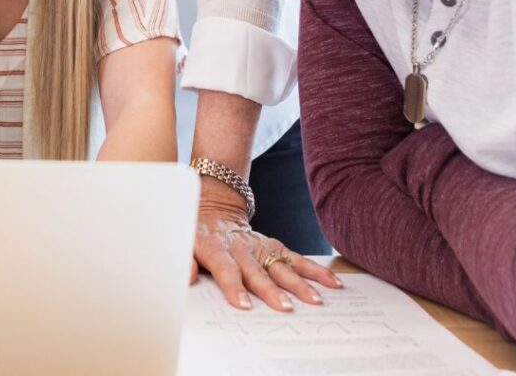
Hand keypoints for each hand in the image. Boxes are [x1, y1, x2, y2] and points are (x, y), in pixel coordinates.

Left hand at [192, 200, 342, 311]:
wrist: (214, 207)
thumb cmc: (197, 232)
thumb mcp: (183, 243)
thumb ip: (185, 262)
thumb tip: (187, 278)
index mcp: (217, 248)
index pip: (226, 269)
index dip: (234, 286)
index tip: (244, 305)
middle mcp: (242, 248)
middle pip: (257, 271)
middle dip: (271, 291)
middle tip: (285, 308)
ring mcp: (260, 247)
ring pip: (282, 265)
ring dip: (298, 283)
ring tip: (314, 300)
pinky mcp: (275, 246)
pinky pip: (296, 258)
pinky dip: (315, 270)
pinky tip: (332, 283)